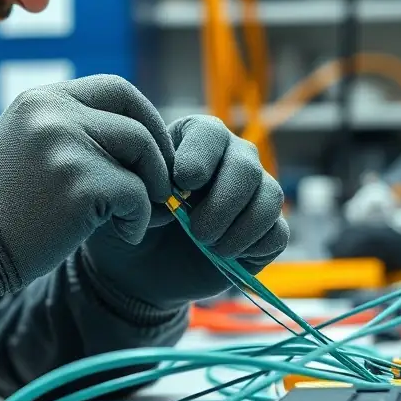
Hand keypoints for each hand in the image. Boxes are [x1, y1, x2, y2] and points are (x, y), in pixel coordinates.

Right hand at [0, 75, 174, 291]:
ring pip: (143, 155)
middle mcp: (54, 114)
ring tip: (138, 215)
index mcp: (42, 100)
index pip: (117, 89)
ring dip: (151, 189)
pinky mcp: (80, 186)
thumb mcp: (26, 147)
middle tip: (162, 189)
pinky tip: (122, 234)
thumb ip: (71, 132)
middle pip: (137, 121)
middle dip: (159, 156)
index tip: (154, 150)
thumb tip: (138, 140)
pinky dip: (139, 220)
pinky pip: (136, 196)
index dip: (147, 117)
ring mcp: (67, 147)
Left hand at [85, 115, 288, 310]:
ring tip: (208, 246)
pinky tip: (224, 255)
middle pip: (247, 166)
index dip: (199, 158)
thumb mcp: (123, 196)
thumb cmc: (129, 221)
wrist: (136, 268)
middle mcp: (232, 158)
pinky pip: (278, 233)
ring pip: (269, 196)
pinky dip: (252, 246)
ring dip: (238, 228)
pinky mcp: (265, 231)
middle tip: (196, 230)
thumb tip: (170, 192)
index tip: (181, 184)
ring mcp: (253, 193)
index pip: (210, 132)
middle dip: (221, 202)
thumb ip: (139, 182)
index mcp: (195, 139)